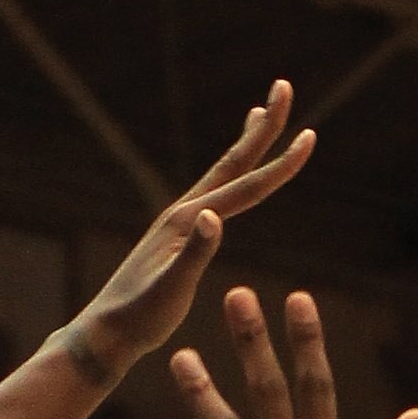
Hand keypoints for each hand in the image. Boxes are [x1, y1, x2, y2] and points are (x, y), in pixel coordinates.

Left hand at [62, 87, 313, 389]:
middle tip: (283, 86)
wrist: (106, 332)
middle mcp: (185, 210)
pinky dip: (229, 178)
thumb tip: (214, 215)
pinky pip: (212, 195)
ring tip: (258, 114)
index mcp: (189, 219)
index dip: (281, 162)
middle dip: (264, 127)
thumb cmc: (140, 317)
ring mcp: (180, 221)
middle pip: (233, 161)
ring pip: (222, 174)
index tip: (311, 135)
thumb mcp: (171, 288)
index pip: (246, 184)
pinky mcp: (177, 236)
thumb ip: (194, 252)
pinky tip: (230, 182)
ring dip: (245, 144)